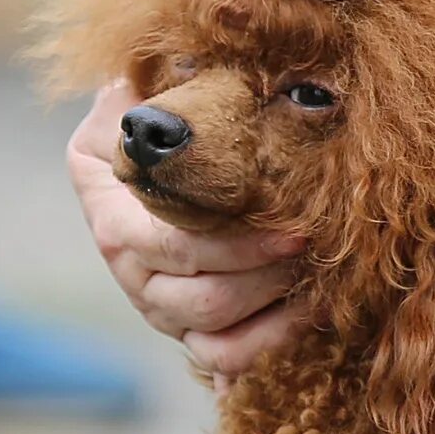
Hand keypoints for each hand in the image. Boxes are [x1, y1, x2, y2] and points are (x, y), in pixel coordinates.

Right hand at [68, 82, 308, 383]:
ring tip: (322, 282)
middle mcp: (130, 268)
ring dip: (276, 314)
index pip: (173, 248)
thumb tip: (203, 74)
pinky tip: (309, 319)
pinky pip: (223, 359)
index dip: (239, 247)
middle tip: (319, 252)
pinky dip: (266, 349)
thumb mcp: (146, 87)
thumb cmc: (159, 103)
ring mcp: (157, 304)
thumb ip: (167, 91)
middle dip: (268, 279)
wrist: (150, 132)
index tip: (297, 229)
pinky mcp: (187, 329)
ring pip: (214, 334)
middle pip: (200, 300)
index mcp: (113, 212)